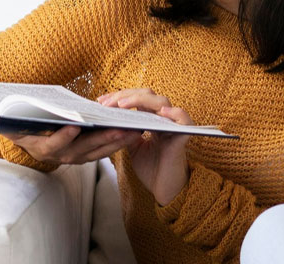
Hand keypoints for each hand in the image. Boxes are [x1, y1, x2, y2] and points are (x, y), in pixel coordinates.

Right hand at [5, 125, 140, 165]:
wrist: (29, 142)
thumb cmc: (27, 126)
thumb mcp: (21, 122)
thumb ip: (23, 116)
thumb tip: (22, 106)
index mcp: (43, 147)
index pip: (54, 144)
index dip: (63, 137)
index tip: (74, 126)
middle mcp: (61, 156)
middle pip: (84, 148)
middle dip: (103, 138)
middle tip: (119, 129)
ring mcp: (75, 158)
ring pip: (99, 151)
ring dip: (116, 142)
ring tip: (133, 131)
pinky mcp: (86, 156)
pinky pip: (104, 151)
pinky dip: (117, 143)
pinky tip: (131, 134)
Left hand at [98, 88, 193, 205]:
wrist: (163, 189)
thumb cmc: (150, 168)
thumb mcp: (131, 146)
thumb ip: (125, 130)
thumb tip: (107, 116)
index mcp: (152, 118)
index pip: (137, 98)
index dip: (119, 95)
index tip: (100, 101)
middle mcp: (163, 118)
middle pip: (147, 95)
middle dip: (124, 95)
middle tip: (106, 103)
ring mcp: (174, 125)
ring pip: (161, 101)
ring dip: (140, 100)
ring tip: (122, 105)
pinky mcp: (183, 135)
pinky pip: (183, 118)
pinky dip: (173, 112)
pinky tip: (160, 112)